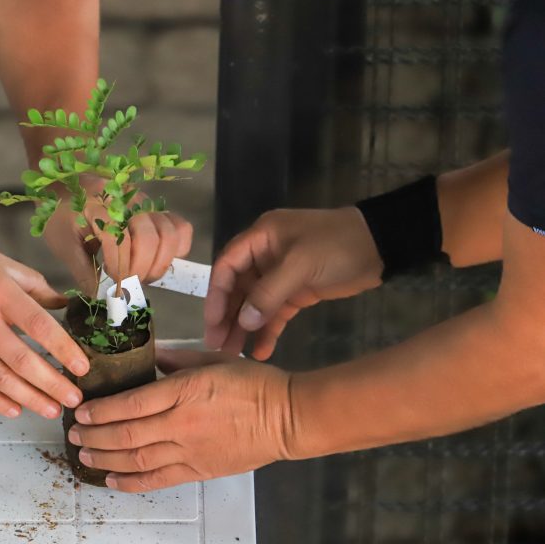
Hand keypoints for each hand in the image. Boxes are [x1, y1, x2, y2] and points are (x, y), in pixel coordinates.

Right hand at [0, 229, 89, 418]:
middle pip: (22, 360)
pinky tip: (15, 409)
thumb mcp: (0, 263)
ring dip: (30, 398)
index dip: (64, 349)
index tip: (83, 367)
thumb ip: (35, 285)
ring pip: (0, 379)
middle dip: (52, 383)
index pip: (40, 326)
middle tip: (75, 398)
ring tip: (52, 409)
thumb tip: (65, 305)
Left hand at [43, 177, 192, 291]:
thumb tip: (101, 297)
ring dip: (160, 262)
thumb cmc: (63, 214)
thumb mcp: (63, 243)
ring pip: (170, 233)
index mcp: (100, 207)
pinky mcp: (157, 209)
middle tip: (128, 283)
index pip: (120, 241)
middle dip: (142, 269)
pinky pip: (180, 227)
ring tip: (143, 275)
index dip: (121, 269)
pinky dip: (178, 248)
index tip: (114, 286)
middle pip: (151, 239)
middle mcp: (128, 202)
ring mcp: (146, 204)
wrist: (68, 184)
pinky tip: (159, 259)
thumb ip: (82, 271)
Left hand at [67, 348, 293, 491]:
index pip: (132, 404)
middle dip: (95, 435)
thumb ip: (179, 358)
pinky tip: (112, 479)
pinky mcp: (199, 470)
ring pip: (137, 459)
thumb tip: (153, 357)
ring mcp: (190, 451)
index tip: (82, 411)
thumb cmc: (255, 384)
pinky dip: (132, 482)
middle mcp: (182, 424)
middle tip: (75, 434)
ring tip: (85, 454)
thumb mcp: (214, 359)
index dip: (102, 410)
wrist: (287, 417)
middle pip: (127, 434)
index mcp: (185, 391)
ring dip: (106, 458)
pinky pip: (158, 480)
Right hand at [205, 207, 382, 358]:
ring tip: (232, 355)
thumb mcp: (300, 264)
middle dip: (226, 317)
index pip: (226, 267)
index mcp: (260, 238)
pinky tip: (260, 352)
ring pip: (254, 304)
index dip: (216, 295)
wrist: (381, 247)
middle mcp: (264, 256)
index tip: (212, 322)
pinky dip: (268, 331)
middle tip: (216, 345)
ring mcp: (280, 275)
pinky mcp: (297, 292)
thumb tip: (243, 321)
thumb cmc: (337, 246)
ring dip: (244, 328)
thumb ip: (269, 292)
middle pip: (237, 288)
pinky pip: (275, 313)